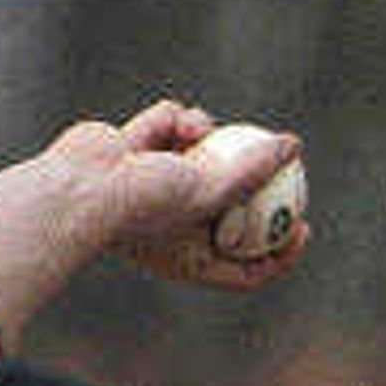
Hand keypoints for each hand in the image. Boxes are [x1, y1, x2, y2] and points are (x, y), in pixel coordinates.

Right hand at [63, 101, 307, 291]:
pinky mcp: (137, 147)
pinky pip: (172, 123)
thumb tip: (293, 146)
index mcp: (192, 257)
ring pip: (203, 152)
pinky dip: (175, 119)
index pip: (247, 265)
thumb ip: (253, 170)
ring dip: (209, 136)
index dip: (281, 250)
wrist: (81, 186)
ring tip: (200, 132)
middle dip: (255, 178)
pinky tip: (171, 122)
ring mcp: (155, 184)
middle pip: (231, 203)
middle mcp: (176, 224)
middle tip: (284, 157)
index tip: (304, 225)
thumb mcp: (210, 191)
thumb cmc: (144, 205)